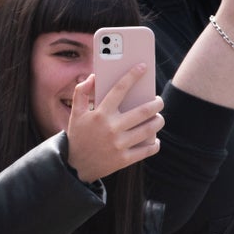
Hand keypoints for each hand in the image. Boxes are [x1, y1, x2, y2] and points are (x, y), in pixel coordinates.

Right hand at [65, 68, 163, 182]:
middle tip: (158, 100)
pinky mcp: (124, 159)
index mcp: (100, 114)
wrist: (75, 166)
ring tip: (158, 117)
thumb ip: (81, 92)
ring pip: (149, 129)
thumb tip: (93, 77)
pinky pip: (148, 149)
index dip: (132, 76)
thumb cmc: (78, 136)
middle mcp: (112, 128)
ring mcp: (119, 145)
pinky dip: (154, 142)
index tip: (143, 67)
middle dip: (156, 103)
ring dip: (158, 121)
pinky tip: (154, 138)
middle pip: (143, 111)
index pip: (119, 89)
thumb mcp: (76, 113)